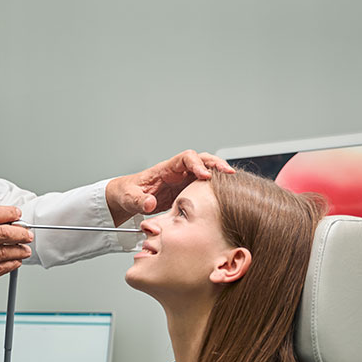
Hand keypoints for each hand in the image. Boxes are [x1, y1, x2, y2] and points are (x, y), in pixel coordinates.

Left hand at [105, 150, 234, 224]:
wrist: (126, 199)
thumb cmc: (126, 193)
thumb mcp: (129, 198)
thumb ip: (139, 201)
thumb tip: (150, 203)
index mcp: (164, 169)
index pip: (185, 158)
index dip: (196, 164)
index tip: (204, 175)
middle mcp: (177, 172)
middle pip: (201, 160)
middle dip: (216, 164)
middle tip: (229, 173)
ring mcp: (183, 181)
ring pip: (206, 172)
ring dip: (219, 175)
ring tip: (235, 184)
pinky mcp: (186, 192)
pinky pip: (205, 186)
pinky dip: (216, 188)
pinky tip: (226, 196)